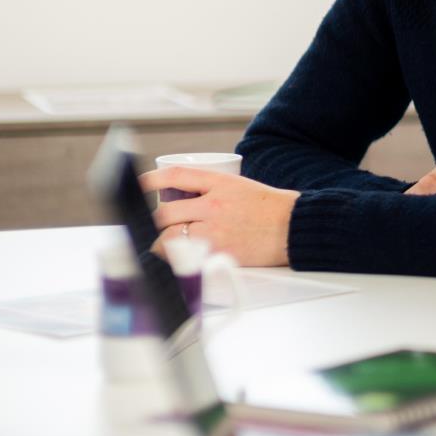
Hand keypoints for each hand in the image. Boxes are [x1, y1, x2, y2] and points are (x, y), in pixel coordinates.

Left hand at [137, 165, 298, 267]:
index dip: (153, 178)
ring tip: (165, 246)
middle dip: (156, 221)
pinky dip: (176, 259)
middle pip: (165, 212)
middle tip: (158, 226)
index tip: (141, 183)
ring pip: (168, 238)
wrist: (294, 227)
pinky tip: (177, 259)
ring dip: (162, 242)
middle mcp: (214, 205)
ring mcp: (214, 231)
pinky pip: (184, 257)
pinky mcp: (217, 253)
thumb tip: (180, 198)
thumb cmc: (270, 209)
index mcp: (221, 183)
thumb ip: (211, 192)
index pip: (177, 175)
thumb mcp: (240, 187)